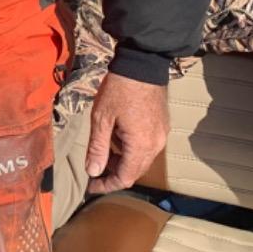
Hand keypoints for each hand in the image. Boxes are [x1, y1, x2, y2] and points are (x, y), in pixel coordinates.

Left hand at [85, 72, 167, 194]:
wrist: (142, 65)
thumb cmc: (119, 90)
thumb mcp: (101, 118)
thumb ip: (98, 147)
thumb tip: (93, 172)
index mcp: (141, 145)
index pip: (125, 177)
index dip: (107, 185)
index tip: (90, 186)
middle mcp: (156, 145)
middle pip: (135, 171)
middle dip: (113, 174)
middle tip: (93, 170)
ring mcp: (161, 135)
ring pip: (141, 159)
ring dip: (122, 161)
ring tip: (103, 151)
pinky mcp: (162, 126)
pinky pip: (147, 147)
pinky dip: (131, 149)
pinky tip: (117, 138)